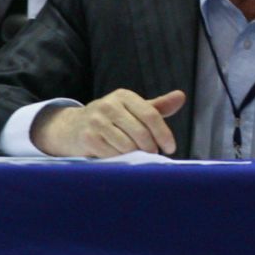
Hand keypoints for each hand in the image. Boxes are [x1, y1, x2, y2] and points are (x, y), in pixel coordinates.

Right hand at [32, 89, 185, 157]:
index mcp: (124, 96)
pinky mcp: (87, 137)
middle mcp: (109, 105)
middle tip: (153, 153)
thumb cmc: (112, 119)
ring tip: (135, 153)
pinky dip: (119, 158)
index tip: (171, 148)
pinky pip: (112, 154)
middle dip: (150, 147)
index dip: (164, 134)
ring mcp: (96, 121)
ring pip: (127, 145)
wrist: (73, 127)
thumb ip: (157, 106)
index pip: (151, 115)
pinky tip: (118, 155)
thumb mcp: (133, 109)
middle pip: (140, 133)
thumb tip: (181, 96)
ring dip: (135, 154)